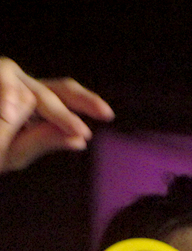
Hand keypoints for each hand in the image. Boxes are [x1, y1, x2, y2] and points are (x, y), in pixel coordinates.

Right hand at [0, 57, 113, 172]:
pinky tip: (8, 116)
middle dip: (71, 107)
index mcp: (32, 102)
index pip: (64, 95)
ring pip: (27, 92)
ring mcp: (5, 82)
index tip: (107, 114)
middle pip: (52, 89)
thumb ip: (44, 141)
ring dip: (43, 113)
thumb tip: (80, 140)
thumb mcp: (15, 152)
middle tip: (82, 128)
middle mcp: (20, 86)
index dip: (86, 101)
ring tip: (56, 132)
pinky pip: (4, 85)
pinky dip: (7, 100)